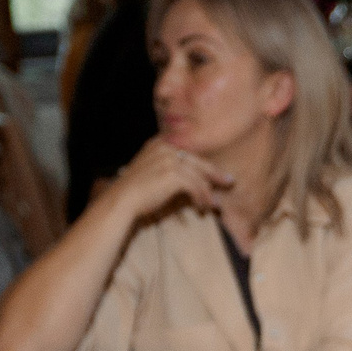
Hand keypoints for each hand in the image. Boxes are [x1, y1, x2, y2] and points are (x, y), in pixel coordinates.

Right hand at [106, 137, 228, 222]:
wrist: (122, 200)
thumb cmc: (136, 191)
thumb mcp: (152, 170)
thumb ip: (169, 166)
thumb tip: (193, 177)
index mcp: (159, 143)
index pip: (189, 152)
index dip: (204, 163)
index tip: (217, 172)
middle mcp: (165, 148)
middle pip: (198, 161)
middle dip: (215, 173)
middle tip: (229, 182)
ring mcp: (169, 159)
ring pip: (199, 176)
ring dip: (208, 192)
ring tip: (214, 205)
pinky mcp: (173, 174)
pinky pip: (195, 186)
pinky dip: (202, 198)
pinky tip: (202, 207)